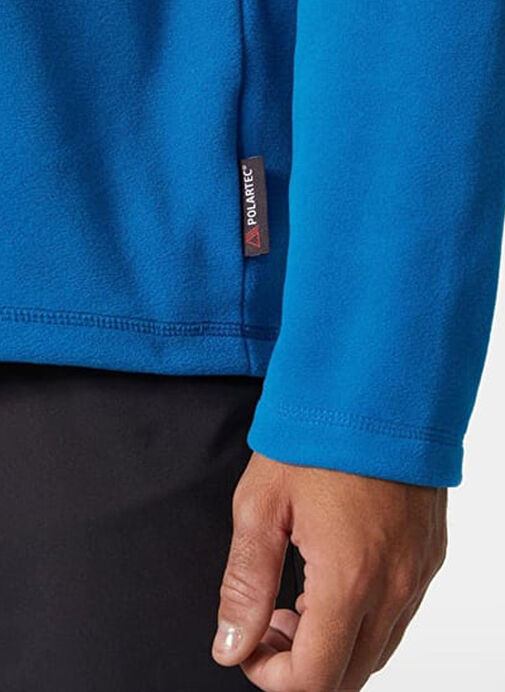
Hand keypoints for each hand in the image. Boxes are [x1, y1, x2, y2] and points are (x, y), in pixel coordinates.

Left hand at [212, 453, 446, 690]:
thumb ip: (245, 584)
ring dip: (332, 645)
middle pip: (348, 675)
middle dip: (301, 666)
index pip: (313, 679)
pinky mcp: (429, 554)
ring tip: (298, 598)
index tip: (249, 644)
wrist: (376, 387)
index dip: (270, 677)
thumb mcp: (262, 506)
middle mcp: (395, 585)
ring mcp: (419, 572)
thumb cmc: (317, 436)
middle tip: (269, 620)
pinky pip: (399, 615)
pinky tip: (335, 577)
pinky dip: (363, 620)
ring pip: (377, 650)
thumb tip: (231, 645)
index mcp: (349, 578)